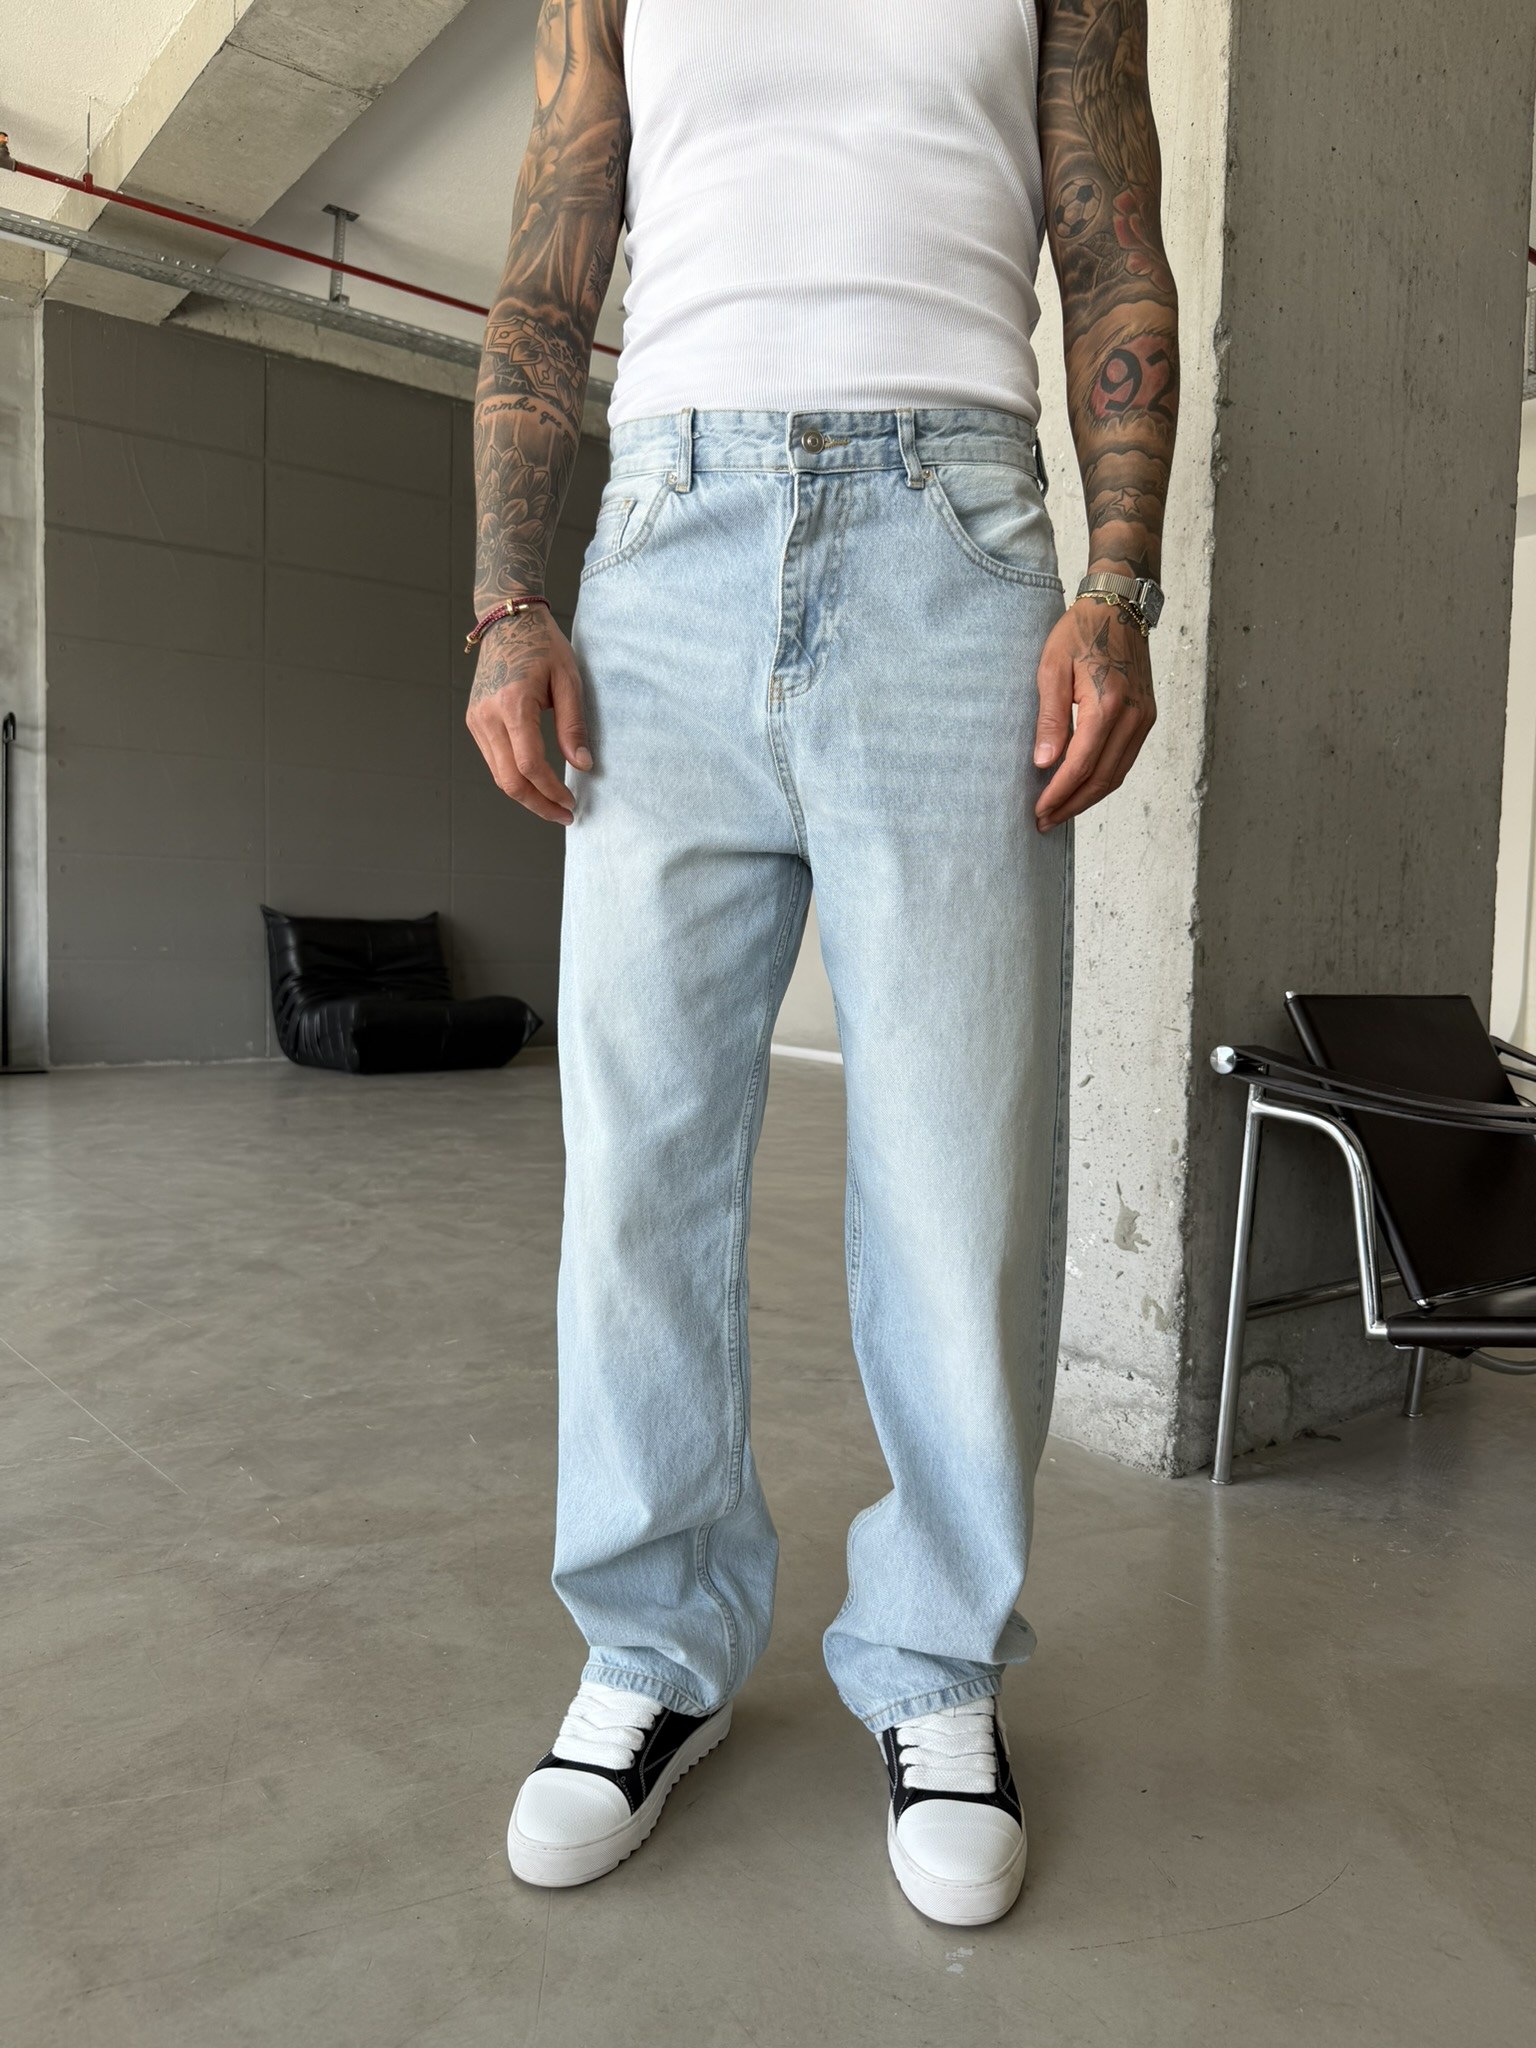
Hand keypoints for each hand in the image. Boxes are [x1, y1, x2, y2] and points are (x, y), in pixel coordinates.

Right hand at [465, 609, 591, 824]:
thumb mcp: (569, 680)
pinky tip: (536, 782)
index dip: (551, 791)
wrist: (507, 621)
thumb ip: (573, 726)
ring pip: (499, 775)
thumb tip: (582, 766)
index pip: (529, 765)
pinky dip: (514, 777)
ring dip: (526, 795)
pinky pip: (494, 760)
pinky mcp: (474, 721)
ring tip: (554, 804)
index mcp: (513, 703)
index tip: (571, 803)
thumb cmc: (543, 645)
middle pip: (509, 780)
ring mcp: (476, 720)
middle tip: (564, 815)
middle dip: (538, 804)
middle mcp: (488, 716)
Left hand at [1032, 600, 1156, 831]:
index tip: (1038, 811)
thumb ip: (1050, 717)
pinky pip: (1124, 760)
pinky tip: (1082, 787)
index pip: (1081, 764)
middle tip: (1045, 822)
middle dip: (1072, 805)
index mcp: (1108, 703)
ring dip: (1088, 798)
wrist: (1119, 607)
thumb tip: (1044, 763)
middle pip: (1102, 778)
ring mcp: (1145, 718)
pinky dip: (1103, 780)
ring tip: (1060, 812)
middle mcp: (1133, 716)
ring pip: (1116, 774)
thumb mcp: (1052, 668)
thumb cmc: (1080, 632)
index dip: (1058, 793)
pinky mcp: (1147, 717)